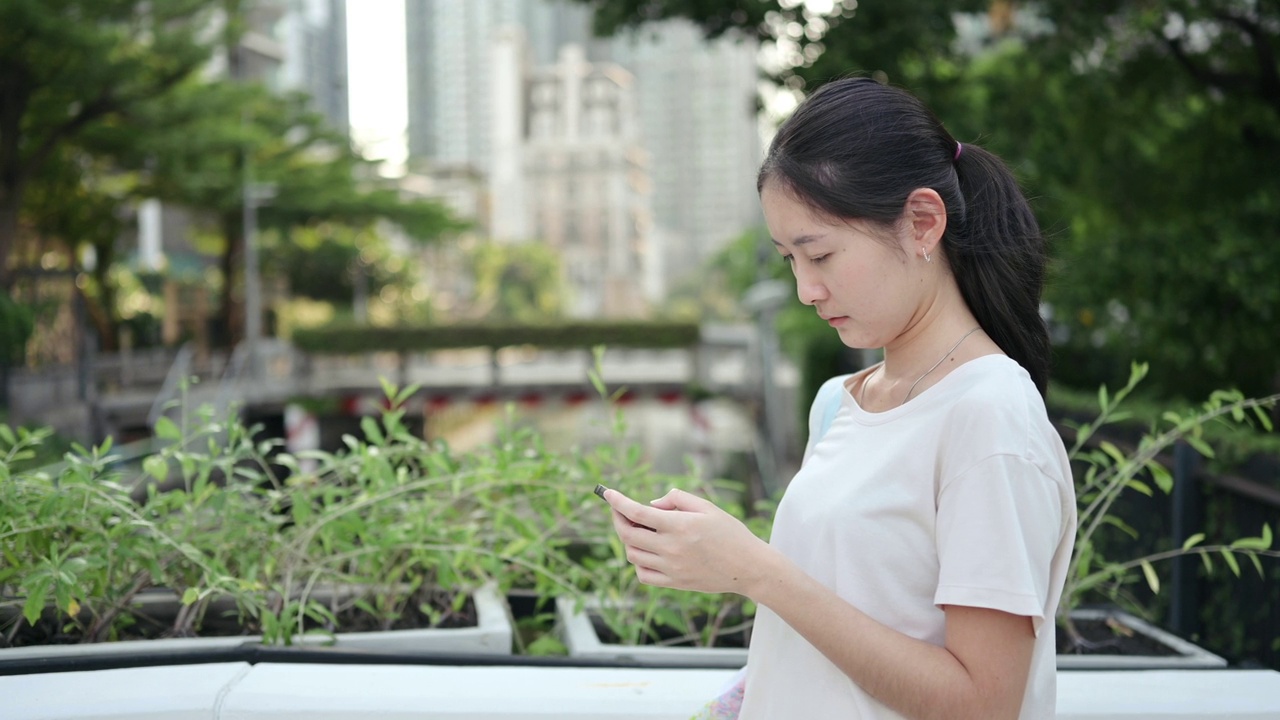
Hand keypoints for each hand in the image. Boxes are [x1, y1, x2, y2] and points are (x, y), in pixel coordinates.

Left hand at [601, 487, 772, 595]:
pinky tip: (645, 552)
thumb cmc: (730, 533)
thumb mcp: (707, 507)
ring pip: (632, 555)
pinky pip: (643, 574)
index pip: (637, 512)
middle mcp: (671, 548)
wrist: (749, 567)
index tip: (608, 493)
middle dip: (618, 519)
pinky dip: (637, 562)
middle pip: (628, 534)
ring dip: (627, 540)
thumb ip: (677, 499)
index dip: (618, 502)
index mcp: (679, 525)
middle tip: (618, 510)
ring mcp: (671, 568)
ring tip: (636, 529)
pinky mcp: (674, 582)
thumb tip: (651, 504)